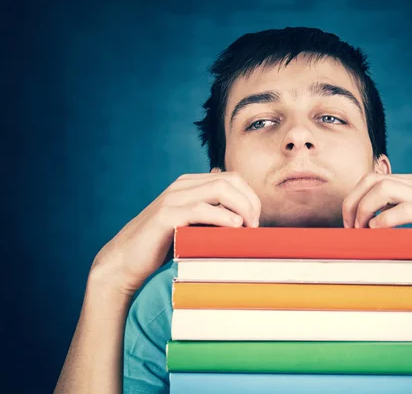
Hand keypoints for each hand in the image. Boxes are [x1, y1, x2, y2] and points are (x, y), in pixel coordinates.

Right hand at [89, 168, 260, 296]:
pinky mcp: (165, 216)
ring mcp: (173, 199)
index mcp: (190, 184)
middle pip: (230, 180)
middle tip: (256, 226)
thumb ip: (210, 215)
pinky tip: (235, 227)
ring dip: (241, 207)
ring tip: (249, 228)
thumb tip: (240, 215)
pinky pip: (200, 209)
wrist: (124, 262)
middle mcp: (182, 186)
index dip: (251, 197)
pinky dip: (222, 216)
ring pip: (219, 189)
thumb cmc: (162, 247)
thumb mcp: (191, 226)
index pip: (232, 178)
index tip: (257, 221)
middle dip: (250, 201)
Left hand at [341, 173, 411, 301]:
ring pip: (385, 189)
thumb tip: (355, 220)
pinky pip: (404, 209)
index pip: (371, 179)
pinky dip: (384, 220)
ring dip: (365, 210)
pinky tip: (377, 232)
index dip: (352, 199)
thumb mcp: (410, 226)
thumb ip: (390, 214)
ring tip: (361, 230)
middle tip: (349, 227)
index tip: (347, 224)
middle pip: (373, 180)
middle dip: (353, 202)